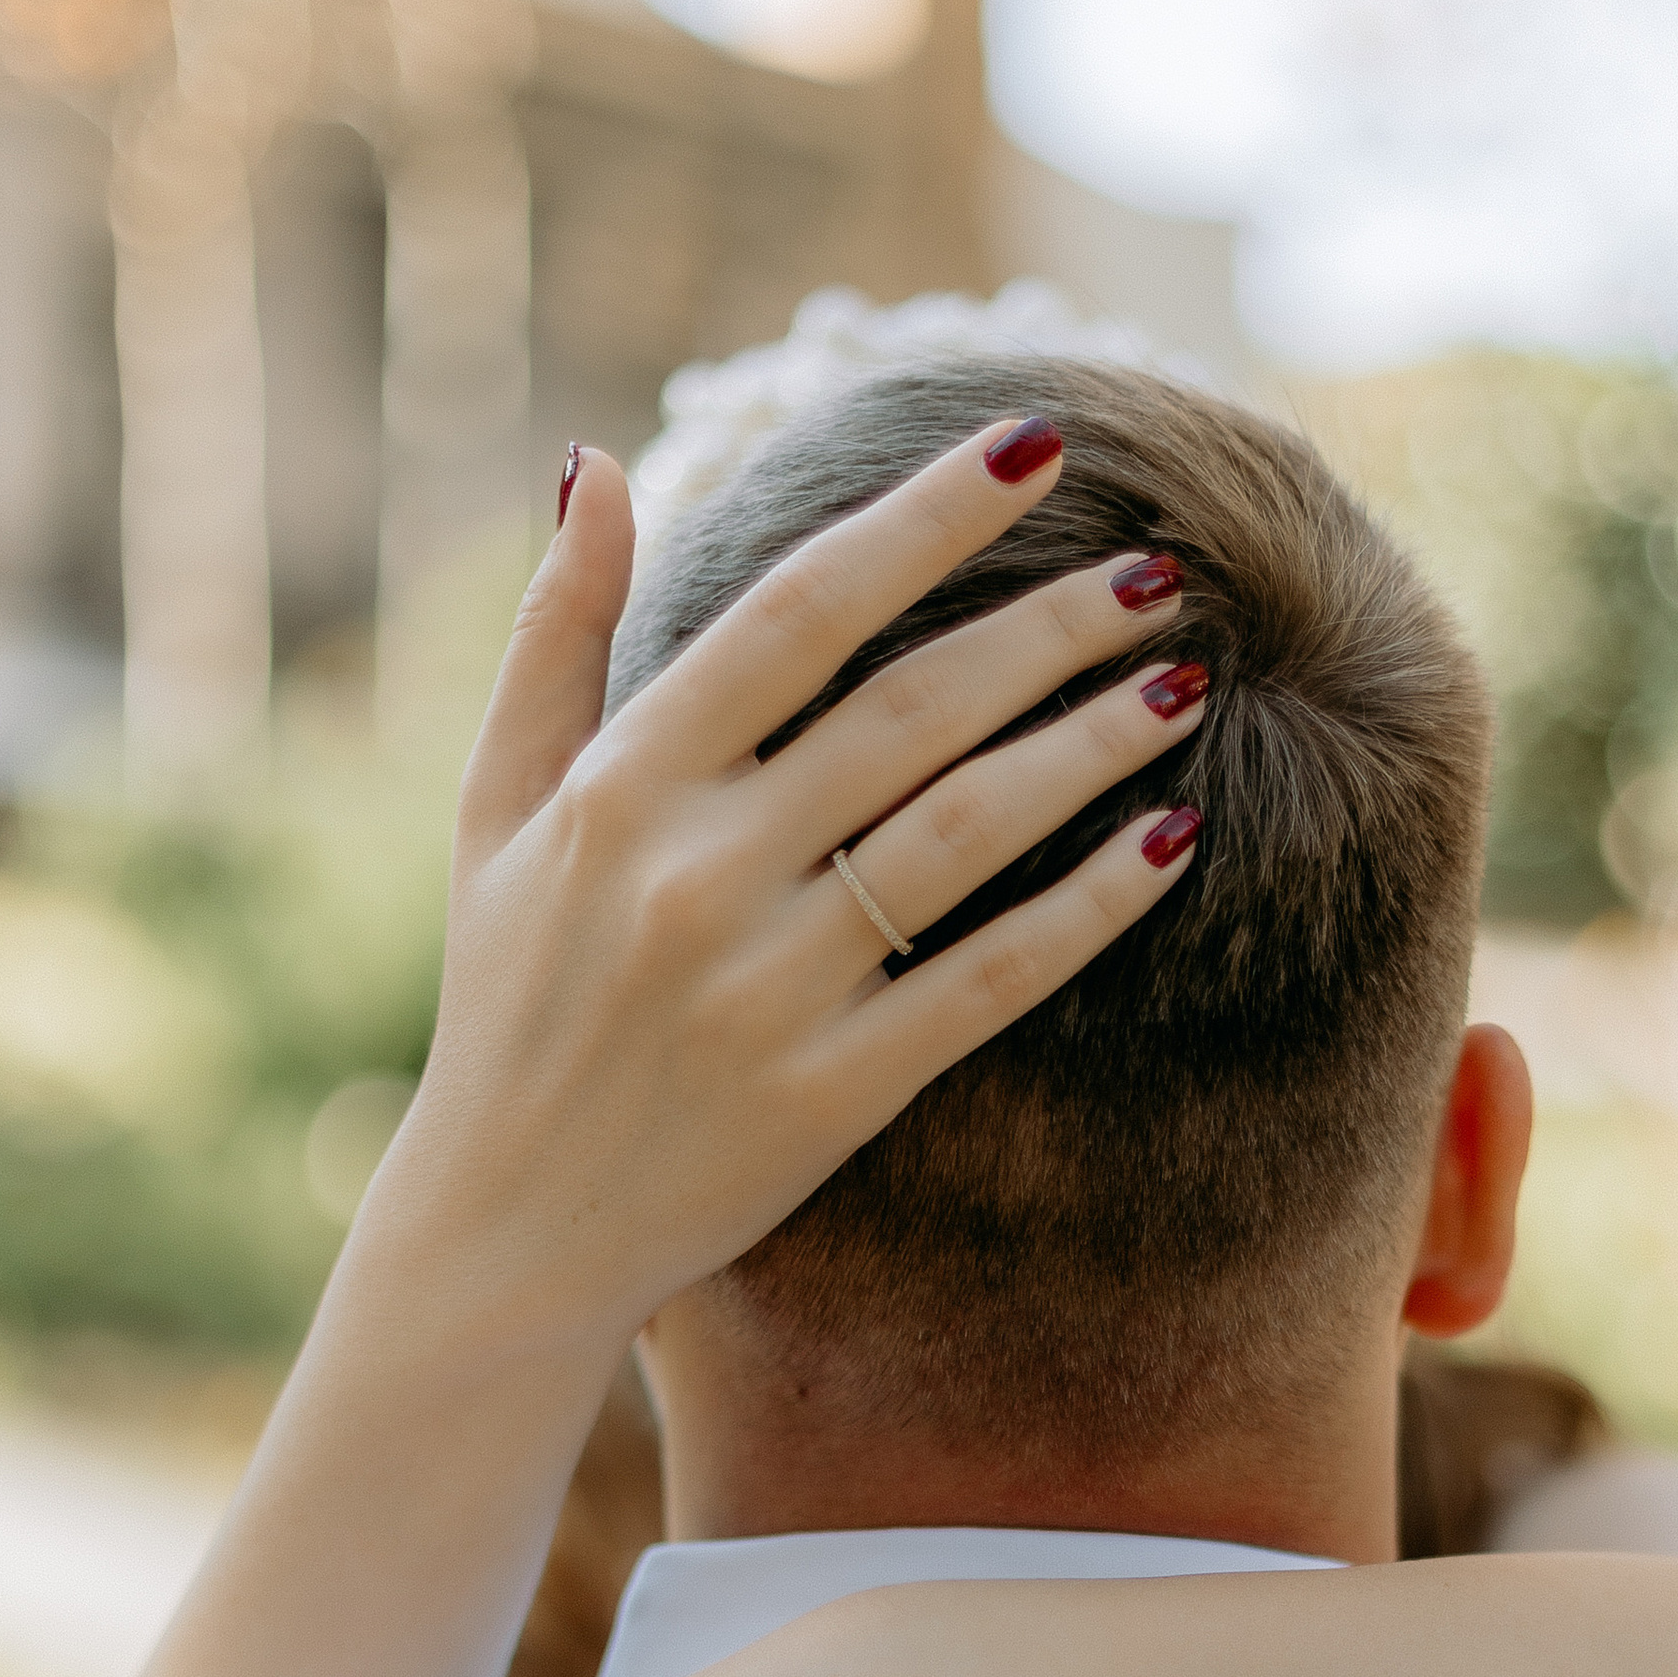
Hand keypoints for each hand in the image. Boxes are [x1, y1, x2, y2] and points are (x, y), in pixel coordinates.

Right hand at [368, 419, 1204, 1355]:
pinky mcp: (833, 1095)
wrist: (506, 1230)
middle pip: (911, 710)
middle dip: (1050, 625)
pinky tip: (1173, 841)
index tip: (1032, 445)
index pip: (801, 612)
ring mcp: (769, 989)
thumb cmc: (508, 999)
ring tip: (1183, 681)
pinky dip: (1089, 907)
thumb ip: (556, 637)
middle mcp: (695, 874)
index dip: (926, 519)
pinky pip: (990, 979)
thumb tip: (602, 465)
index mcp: (620, 787)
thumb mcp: (493, 808)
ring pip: (966, 832)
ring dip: (1091, 746)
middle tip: (1161, 569)